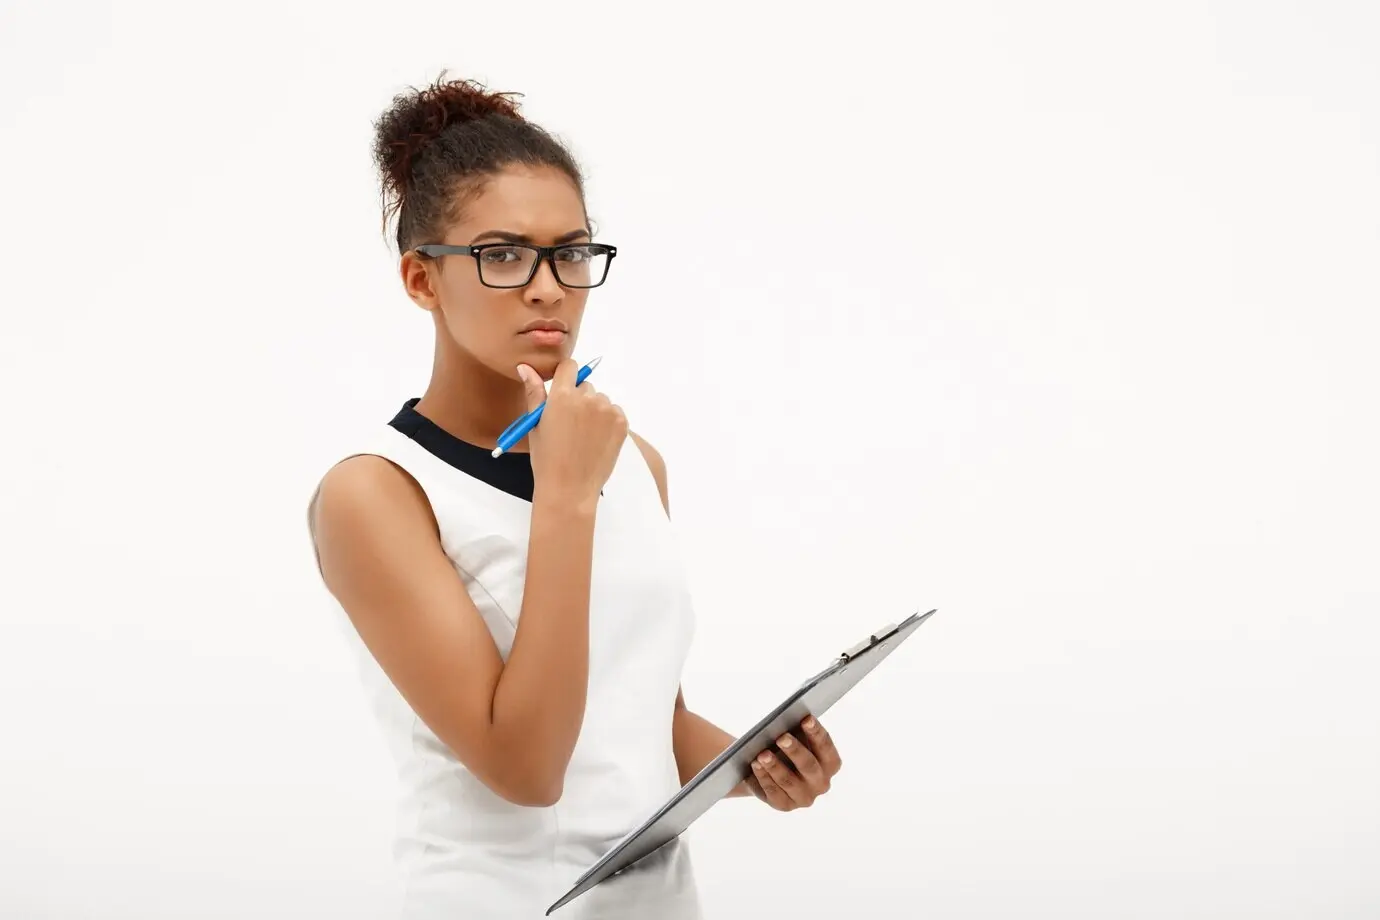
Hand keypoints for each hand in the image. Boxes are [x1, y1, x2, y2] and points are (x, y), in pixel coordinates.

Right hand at [518, 359, 626, 507]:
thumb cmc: (547, 459)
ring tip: (583, 436)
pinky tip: (595, 440)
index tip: (563, 390)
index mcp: (562, 396)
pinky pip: (614, 412)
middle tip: (569, 425)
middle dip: (578, 399)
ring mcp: (607, 410)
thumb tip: (525, 367)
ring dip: (594, 411)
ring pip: (600, 400)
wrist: (570, 489)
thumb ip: (534, 392)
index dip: (566, 377)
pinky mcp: (621, 422)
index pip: (570, 366)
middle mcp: (587, 398)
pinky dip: (607, 422)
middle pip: (585, 385)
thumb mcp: (535, 424)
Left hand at [746, 716, 841, 811]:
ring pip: (789, 781)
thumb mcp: (795, 738)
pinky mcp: (785, 805)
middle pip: (809, 766)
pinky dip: (764, 777)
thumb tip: (786, 721)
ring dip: (775, 766)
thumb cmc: (787, 749)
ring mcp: (804, 797)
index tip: (806, 719)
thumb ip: (797, 731)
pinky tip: (755, 765)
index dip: (816, 733)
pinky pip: (774, 792)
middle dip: (795, 750)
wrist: (770, 771)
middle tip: (781, 737)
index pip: (826, 748)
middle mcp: (821, 784)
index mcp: (830, 764)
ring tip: (762, 753)